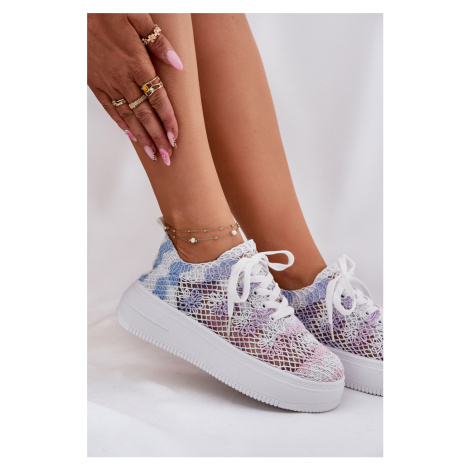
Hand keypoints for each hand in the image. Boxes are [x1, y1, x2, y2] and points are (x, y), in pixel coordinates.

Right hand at [88, 14, 182, 163]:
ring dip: (142, 137)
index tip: (177, 137)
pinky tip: (132, 136)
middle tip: (168, 156)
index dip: (168, 120)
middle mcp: (122, 78)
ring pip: (129, 117)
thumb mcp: (137, 17)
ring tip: (153, 154)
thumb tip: (178, 65)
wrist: (74, 11)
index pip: (158, 99)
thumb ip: (158, 42)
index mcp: (136, 63)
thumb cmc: (107, 11)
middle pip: (145, 114)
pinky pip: (110, 109)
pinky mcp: (94, 84)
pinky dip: (122, 124)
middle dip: (158, 138)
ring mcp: (107, 83)